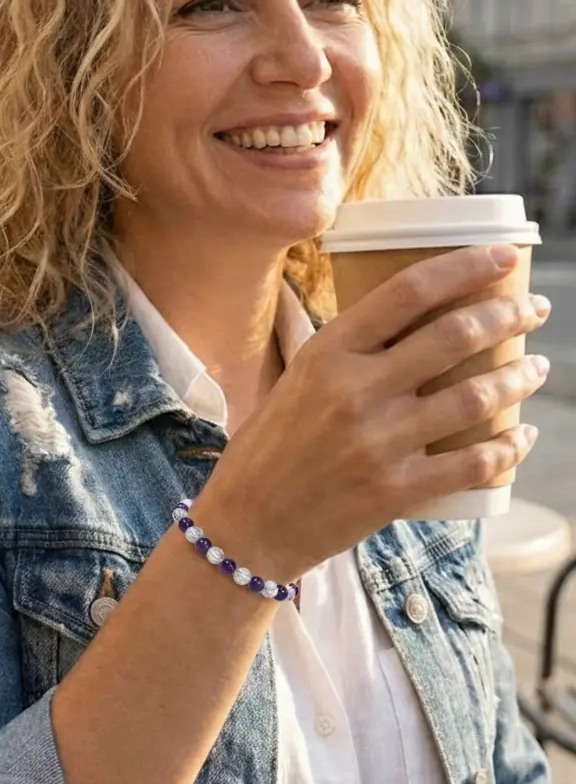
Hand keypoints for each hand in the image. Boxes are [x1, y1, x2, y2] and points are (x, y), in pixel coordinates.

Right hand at [205, 245, 549, 577]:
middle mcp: (356, 391)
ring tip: (536, 366)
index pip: (409, 291)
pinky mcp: (395, 491)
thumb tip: (414, 324)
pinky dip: (508, 448)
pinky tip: (523, 435)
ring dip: (518, 376)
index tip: (503, 257)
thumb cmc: (273, 447)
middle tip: (535, 310)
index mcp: (328, 352)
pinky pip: (471, 463)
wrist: (247, 525)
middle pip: (454, 336)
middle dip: (509, 315)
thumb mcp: (299, 380)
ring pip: (474, 398)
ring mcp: (378, 443)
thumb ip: (350, 353)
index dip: (466, 267)